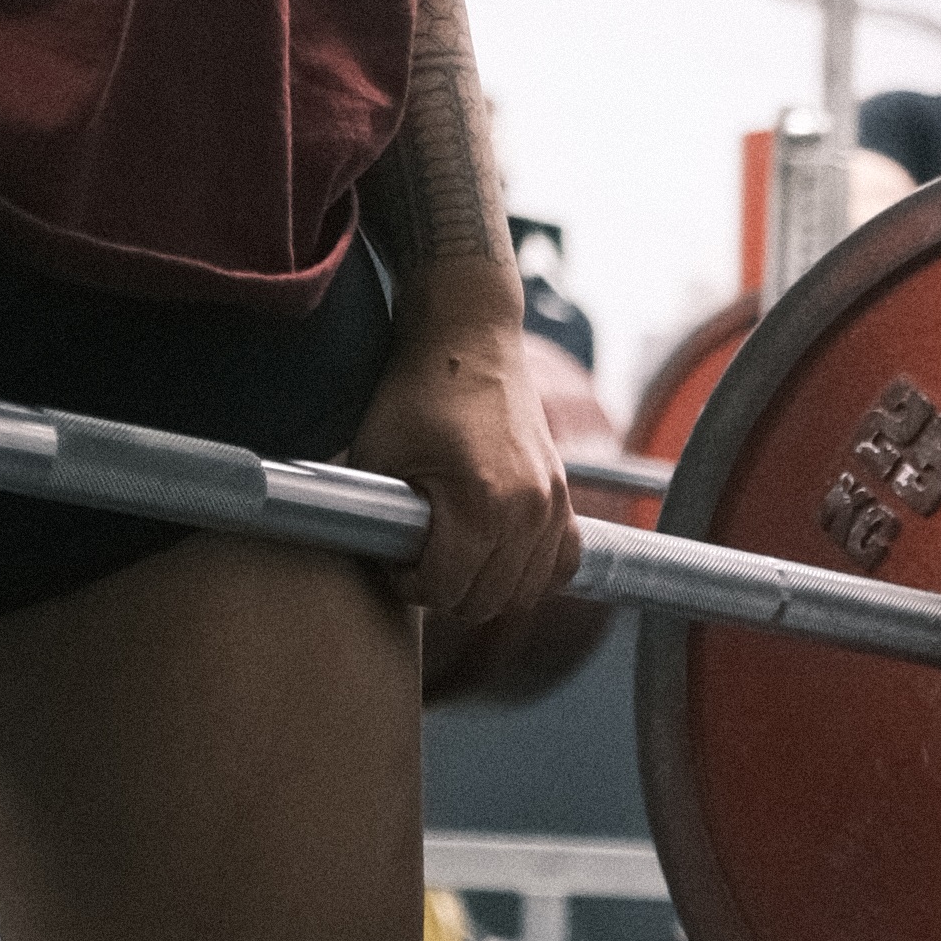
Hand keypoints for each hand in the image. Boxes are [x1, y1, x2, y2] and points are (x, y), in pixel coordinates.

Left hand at [347, 272, 577, 625]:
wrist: (468, 338)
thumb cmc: (414, 393)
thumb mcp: (376, 457)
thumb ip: (376, 522)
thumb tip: (379, 568)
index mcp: (480, 502)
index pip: (445, 588)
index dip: (408, 582)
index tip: (392, 556)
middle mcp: (528, 509)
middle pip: (485, 601)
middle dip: (443, 590)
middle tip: (416, 557)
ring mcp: (554, 504)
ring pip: (524, 593)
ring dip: (484, 587)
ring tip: (451, 555)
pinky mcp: (564, 496)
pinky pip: (560, 564)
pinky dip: (529, 574)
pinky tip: (496, 557)